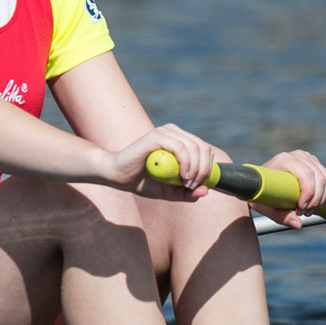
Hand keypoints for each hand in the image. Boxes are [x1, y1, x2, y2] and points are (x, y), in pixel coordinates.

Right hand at [106, 123, 229, 201]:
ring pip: (194, 147)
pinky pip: (180, 148)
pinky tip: (181, 176)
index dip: (208, 168)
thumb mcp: (170, 191)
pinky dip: (186, 164)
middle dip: (204, 170)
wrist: (117, 176)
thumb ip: (187, 192)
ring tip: (186, 183)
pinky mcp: (155, 136)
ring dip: (195, 169)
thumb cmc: (142, 181)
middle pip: (203, 148)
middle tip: (193, 186)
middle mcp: (173, 132)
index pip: (205, 149)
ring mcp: (164, 132)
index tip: (198, 185)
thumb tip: (206, 191)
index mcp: (179, 139)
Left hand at [251, 149, 325, 229]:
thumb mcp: (265, 206)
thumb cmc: (259, 193)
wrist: (258, 182)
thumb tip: (298, 224)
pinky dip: (325, 195)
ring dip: (322, 199)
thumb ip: (281, 216)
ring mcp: (307, 158)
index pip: (306, 175)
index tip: (300, 210)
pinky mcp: (313, 164)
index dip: (309, 194)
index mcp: (284, 160)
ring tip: (308, 211)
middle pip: (319, 178)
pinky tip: (316, 205)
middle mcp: (297, 156)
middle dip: (316, 200)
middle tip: (304, 214)